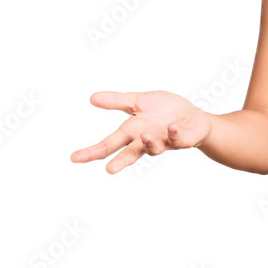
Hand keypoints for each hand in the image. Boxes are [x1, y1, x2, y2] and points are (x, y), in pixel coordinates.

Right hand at [70, 90, 212, 173]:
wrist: (193, 116)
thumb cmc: (164, 110)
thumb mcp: (138, 101)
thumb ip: (117, 101)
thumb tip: (91, 98)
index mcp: (132, 132)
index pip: (109, 144)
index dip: (93, 152)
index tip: (74, 158)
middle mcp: (146, 140)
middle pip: (129, 154)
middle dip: (119, 162)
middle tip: (109, 169)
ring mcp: (164, 141)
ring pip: (154, 148)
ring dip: (149, 143)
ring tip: (145, 136)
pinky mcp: (182, 139)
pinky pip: (177, 140)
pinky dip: (174, 135)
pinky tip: (171, 129)